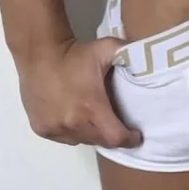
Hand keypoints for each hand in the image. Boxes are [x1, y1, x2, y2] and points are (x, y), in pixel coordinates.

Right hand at [17, 37, 142, 149]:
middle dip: (111, 136)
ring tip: (95, 120)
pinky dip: (72, 131)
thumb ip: (129, 54)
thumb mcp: (106, 48)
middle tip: (117, 126)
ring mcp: (55, 128)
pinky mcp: (42, 129)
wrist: (39, 52)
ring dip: (91, 134)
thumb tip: (148, 59)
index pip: (115, 137)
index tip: (136, 135)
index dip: (129, 139)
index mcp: (91, 107)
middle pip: (99, 141)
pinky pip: (64, 137)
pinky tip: (74, 117)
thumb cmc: (76, 53)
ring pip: (81, 140)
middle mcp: (73, 123)